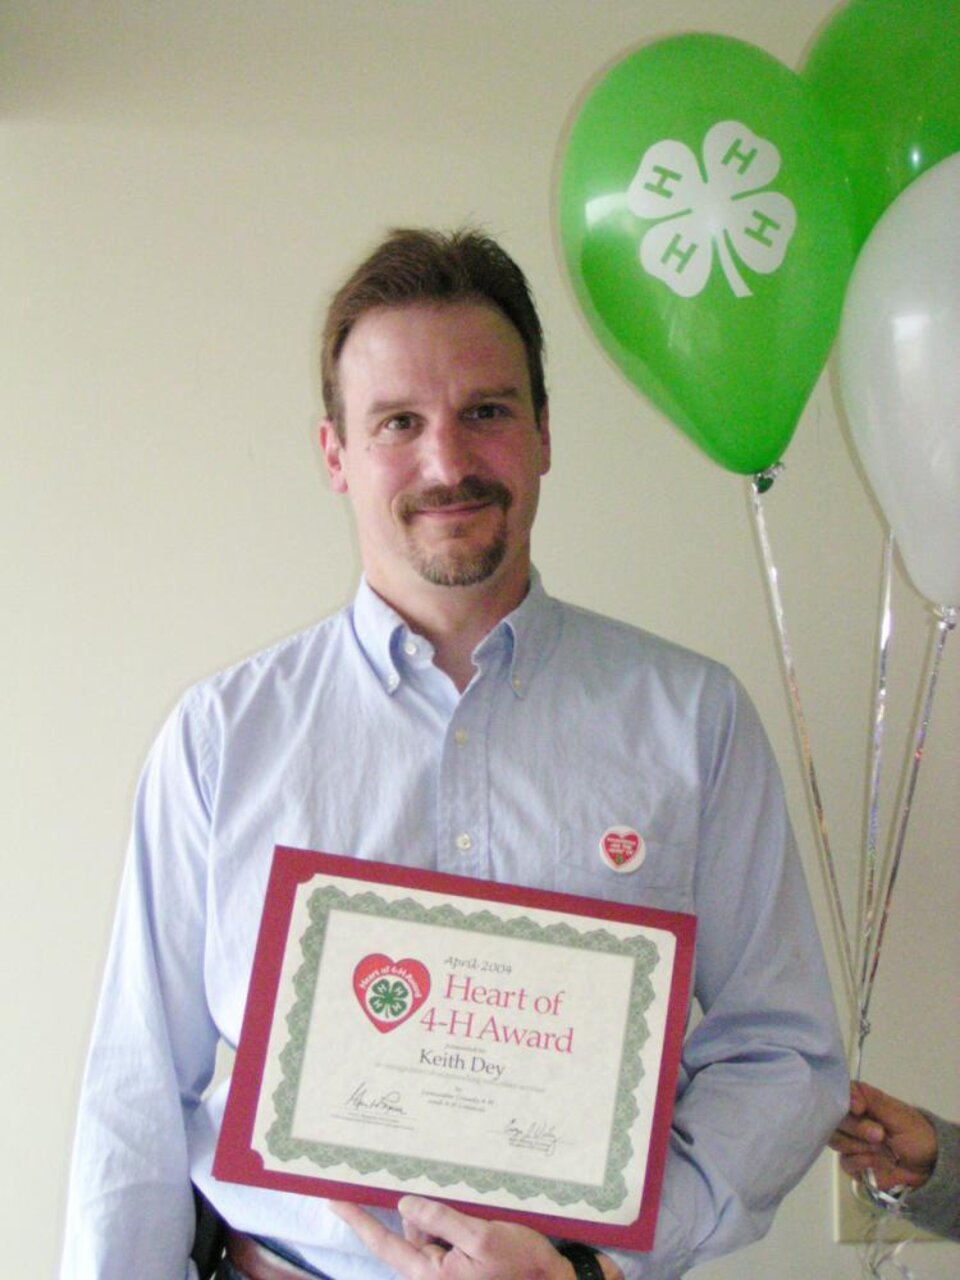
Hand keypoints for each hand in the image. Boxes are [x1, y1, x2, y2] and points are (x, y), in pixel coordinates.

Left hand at [329, 1196, 621, 1279]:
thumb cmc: (522, 1266)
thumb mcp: (482, 1237)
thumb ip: (441, 1220)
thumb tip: (404, 1204)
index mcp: (431, 1273)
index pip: (385, 1244)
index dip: (358, 1220)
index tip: (334, 1198)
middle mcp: (434, 1274)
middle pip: (409, 1233)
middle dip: (418, 1209)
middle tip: (426, 1188)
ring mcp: (448, 1270)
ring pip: (428, 1231)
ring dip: (439, 1213)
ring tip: (474, 1213)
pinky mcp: (463, 1264)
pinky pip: (446, 1236)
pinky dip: (450, 1219)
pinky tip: (473, 1211)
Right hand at [829, 1081, 937, 1192]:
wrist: (928, 1169)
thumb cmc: (917, 1136)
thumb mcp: (900, 1116)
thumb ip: (875, 1103)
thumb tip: (851, 1100)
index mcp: (863, 1101)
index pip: (842, 1093)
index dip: (846, 1101)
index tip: (859, 1110)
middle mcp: (853, 1119)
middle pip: (835, 1118)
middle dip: (857, 1128)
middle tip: (880, 1135)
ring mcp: (850, 1141)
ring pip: (836, 1140)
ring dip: (859, 1146)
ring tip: (881, 1150)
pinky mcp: (853, 1163)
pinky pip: (844, 1161)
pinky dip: (860, 1162)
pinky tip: (874, 1162)